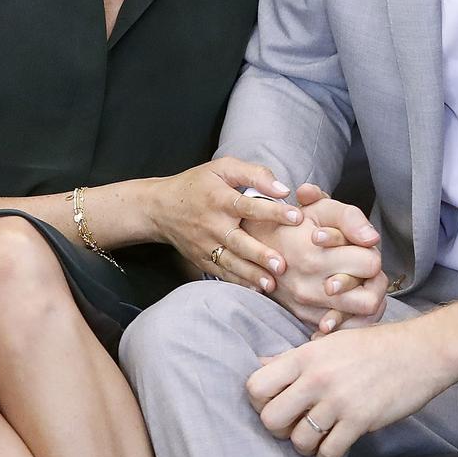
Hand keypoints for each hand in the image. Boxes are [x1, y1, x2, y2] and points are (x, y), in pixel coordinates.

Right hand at [147, 157, 302, 292]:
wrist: (160, 208)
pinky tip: (256, 289)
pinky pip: (221, 273)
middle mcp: (213, 224)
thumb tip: (283, 189)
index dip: (274, 211)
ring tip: (272, 285)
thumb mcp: (222, 168)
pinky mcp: (201, 259)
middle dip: (260, 255)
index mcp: (220, 199)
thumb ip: (254, 174)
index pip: (250, 206)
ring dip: (251, 274)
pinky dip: (238, 282)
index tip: (297, 217)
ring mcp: (205, 245)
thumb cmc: (197, 184)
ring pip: (231, 262)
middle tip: (282, 265)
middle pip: (239, 241)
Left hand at [247, 297, 457, 456]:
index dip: (260, 400)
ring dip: (306, 442)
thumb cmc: (373, 345)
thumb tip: (261, 363)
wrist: (418, 352)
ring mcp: (337, 401)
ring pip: (298, 441)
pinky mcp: (359, 421)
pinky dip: (328, 453)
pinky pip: (328, 453)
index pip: (257, 385)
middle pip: (271, 418)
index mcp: (306, 355)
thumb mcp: (330, 342)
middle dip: (280, 426)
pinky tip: (337, 440)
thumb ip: (294, 357)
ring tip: (320, 432)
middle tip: (296, 422)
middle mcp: (317, 377)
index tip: (275, 401)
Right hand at [298, 190, 386, 333]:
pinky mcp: (303, 316)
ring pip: (358, 318)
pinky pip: (340, 327)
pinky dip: (349, 313)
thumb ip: (350, 219)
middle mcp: (310, 287)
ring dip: (363, 298)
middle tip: (364, 268)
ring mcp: (307, 306)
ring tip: (357, 279)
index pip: (370, 265)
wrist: (256, 242)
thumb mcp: (321, 210)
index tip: (361, 248)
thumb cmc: (294, 222)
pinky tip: (347, 296)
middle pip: (370, 300)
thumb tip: (372, 239)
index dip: (371, 253)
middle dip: (373, 282)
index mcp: (316, 256)